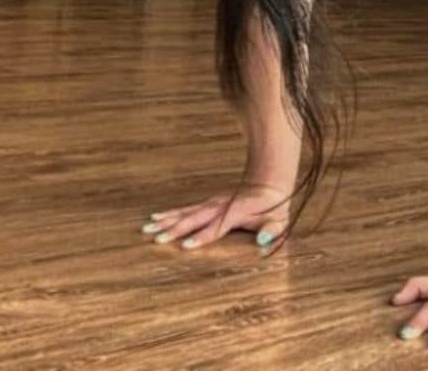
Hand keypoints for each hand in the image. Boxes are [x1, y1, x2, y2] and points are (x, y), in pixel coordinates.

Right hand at [140, 181, 291, 251]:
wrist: (269, 180)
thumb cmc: (274, 206)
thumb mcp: (279, 220)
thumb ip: (272, 231)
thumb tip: (264, 241)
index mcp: (235, 212)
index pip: (216, 227)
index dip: (202, 237)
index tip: (185, 246)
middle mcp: (220, 206)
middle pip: (195, 218)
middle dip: (176, 229)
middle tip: (156, 238)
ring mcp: (212, 203)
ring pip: (186, 212)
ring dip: (167, 220)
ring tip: (148, 227)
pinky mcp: (208, 203)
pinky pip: (187, 209)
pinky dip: (171, 213)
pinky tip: (156, 216)